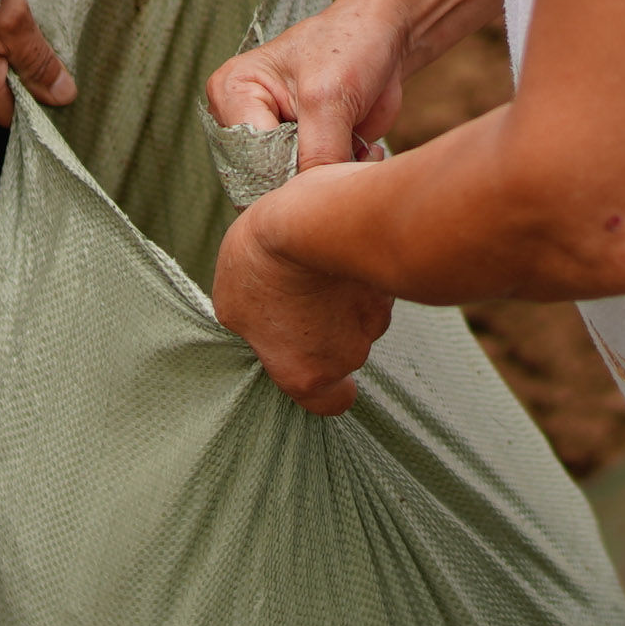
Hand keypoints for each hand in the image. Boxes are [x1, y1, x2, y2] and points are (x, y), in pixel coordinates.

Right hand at [206, 0, 409, 166]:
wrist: (384, 38)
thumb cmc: (349, 46)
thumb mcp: (329, 97)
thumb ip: (317, 152)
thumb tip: (313, 200)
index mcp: (232, 91)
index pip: (249, 151)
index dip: (287, 166)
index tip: (327, 157)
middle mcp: (244, 118)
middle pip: (264, 173)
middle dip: (307, 172)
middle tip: (346, 150)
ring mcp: (272, 136)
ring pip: (289, 183)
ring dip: (327, 175)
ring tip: (355, 146)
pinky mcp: (301, 150)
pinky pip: (311, 183)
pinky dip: (339, 176)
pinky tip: (361, 151)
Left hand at [211, 180, 397, 414]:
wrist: (315, 221)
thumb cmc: (265, 265)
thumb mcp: (232, 305)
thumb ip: (253, 328)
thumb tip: (256, 326)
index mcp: (305, 373)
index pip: (332, 403)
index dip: (330, 389)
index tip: (321, 369)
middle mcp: (347, 355)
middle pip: (344, 348)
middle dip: (328, 325)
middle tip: (301, 292)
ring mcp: (375, 319)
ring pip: (362, 312)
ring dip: (343, 294)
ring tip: (315, 260)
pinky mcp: (391, 282)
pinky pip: (375, 282)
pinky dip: (360, 269)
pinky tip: (338, 243)